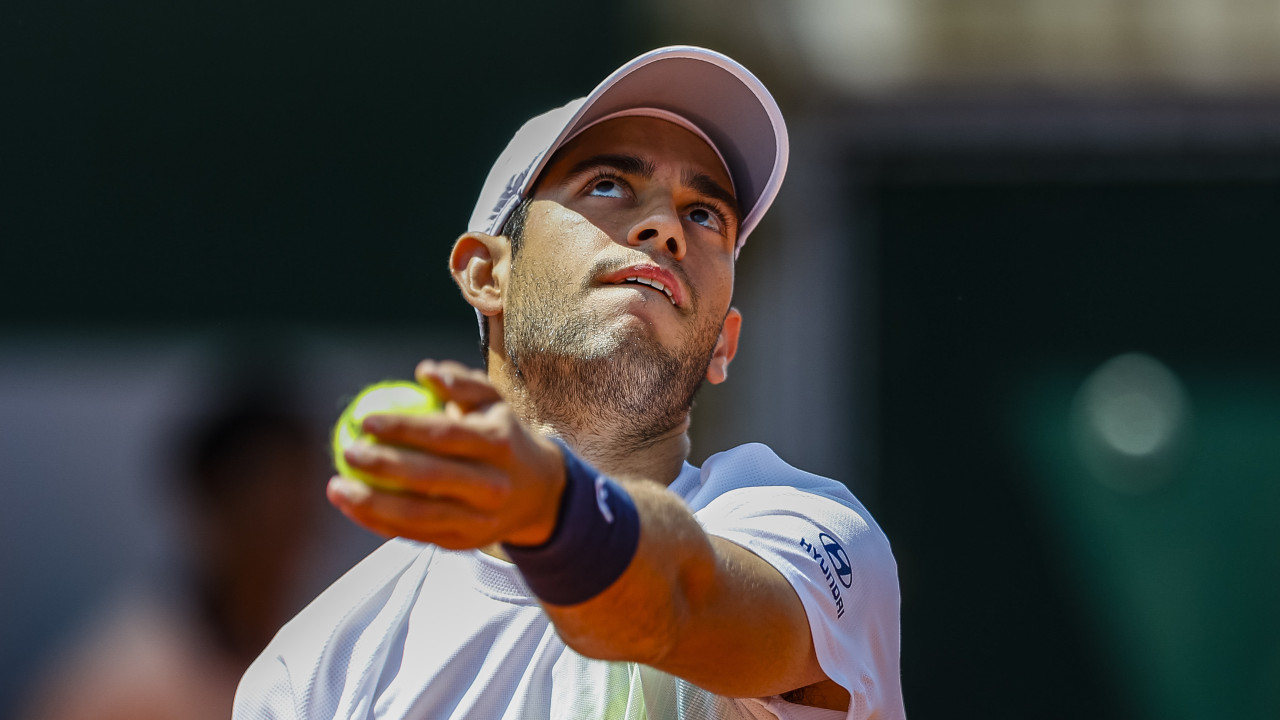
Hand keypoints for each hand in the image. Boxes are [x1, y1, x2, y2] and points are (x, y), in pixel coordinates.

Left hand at [327, 359, 565, 548]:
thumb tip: (425, 371)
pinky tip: (352, 507)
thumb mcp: (493, 402)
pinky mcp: (465, 543)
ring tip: (337, 487)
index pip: (445, 436)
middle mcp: (494, 486)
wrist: (540, 494)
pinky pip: (415, 534)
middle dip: (382, 467)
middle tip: (347, 451)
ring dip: (370, 504)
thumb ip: (461, 382)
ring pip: (418, 516)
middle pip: (430, 479)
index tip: (366, 422)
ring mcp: (480, 520)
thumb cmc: (503, 436)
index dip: (403, 428)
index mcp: (500, 444)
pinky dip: (379, 523)